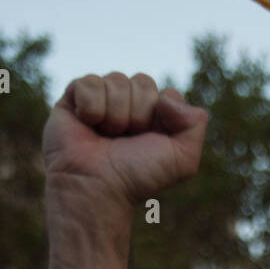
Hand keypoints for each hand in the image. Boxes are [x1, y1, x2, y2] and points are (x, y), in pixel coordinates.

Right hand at [42, 72, 207, 209]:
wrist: (97, 188)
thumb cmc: (137, 177)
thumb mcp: (182, 160)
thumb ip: (196, 125)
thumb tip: (167, 96)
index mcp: (155, 120)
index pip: (167, 94)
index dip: (161, 115)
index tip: (150, 140)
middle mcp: (129, 107)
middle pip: (143, 82)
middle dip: (139, 113)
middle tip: (126, 140)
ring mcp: (102, 101)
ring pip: (116, 80)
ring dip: (115, 114)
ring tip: (106, 136)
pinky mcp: (73, 99)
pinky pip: (89, 82)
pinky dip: (92, 107)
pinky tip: (87, 126)